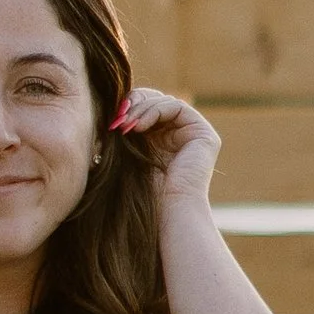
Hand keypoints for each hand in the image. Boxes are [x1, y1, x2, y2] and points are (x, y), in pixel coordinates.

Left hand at [112, 85, 221, 200]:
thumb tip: (110, 111)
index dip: (128, 108)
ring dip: (140, 109)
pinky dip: (155, 110)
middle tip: (118, 118)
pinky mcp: (204, 134)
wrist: (166, 213)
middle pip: (155, 100)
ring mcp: (193, 134)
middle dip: (133, 104)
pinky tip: (139, 126)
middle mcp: (179, 135)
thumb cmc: (143, 193)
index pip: (144, 108)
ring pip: (164, 101)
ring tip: (125, 126)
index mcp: (161, 140)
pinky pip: (177, 107)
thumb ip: (123, 131)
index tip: (111, 120)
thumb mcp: (127, 154)